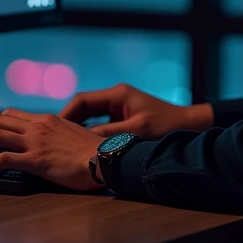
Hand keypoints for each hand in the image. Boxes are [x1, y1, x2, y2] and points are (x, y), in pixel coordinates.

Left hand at [0, 108, 103, 191]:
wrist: (107, 159)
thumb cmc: (95, 154)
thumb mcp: (73, 136)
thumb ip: (57, 135)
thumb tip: (47, 145)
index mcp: (47, 119)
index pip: (10, 114)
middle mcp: (38, 126)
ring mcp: (36, 142)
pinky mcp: (36, 160)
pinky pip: (3, 159)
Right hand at [59, 83, 212, 140]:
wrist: (189, 126)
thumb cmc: (166, 127)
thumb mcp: (136, 132)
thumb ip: (109, 135)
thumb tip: (81, 142)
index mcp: (117, 95)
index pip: (82, 100)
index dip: (66, 115)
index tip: (54, 130)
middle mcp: (116, 98)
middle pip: (83, 108)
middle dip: (68, 123)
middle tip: (53, 139)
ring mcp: (120, 108)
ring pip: (90, 117)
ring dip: (78, 129)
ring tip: (63, 145)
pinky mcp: (124, 119)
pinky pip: (100, 124)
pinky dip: (90, 134)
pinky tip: (82, 148)